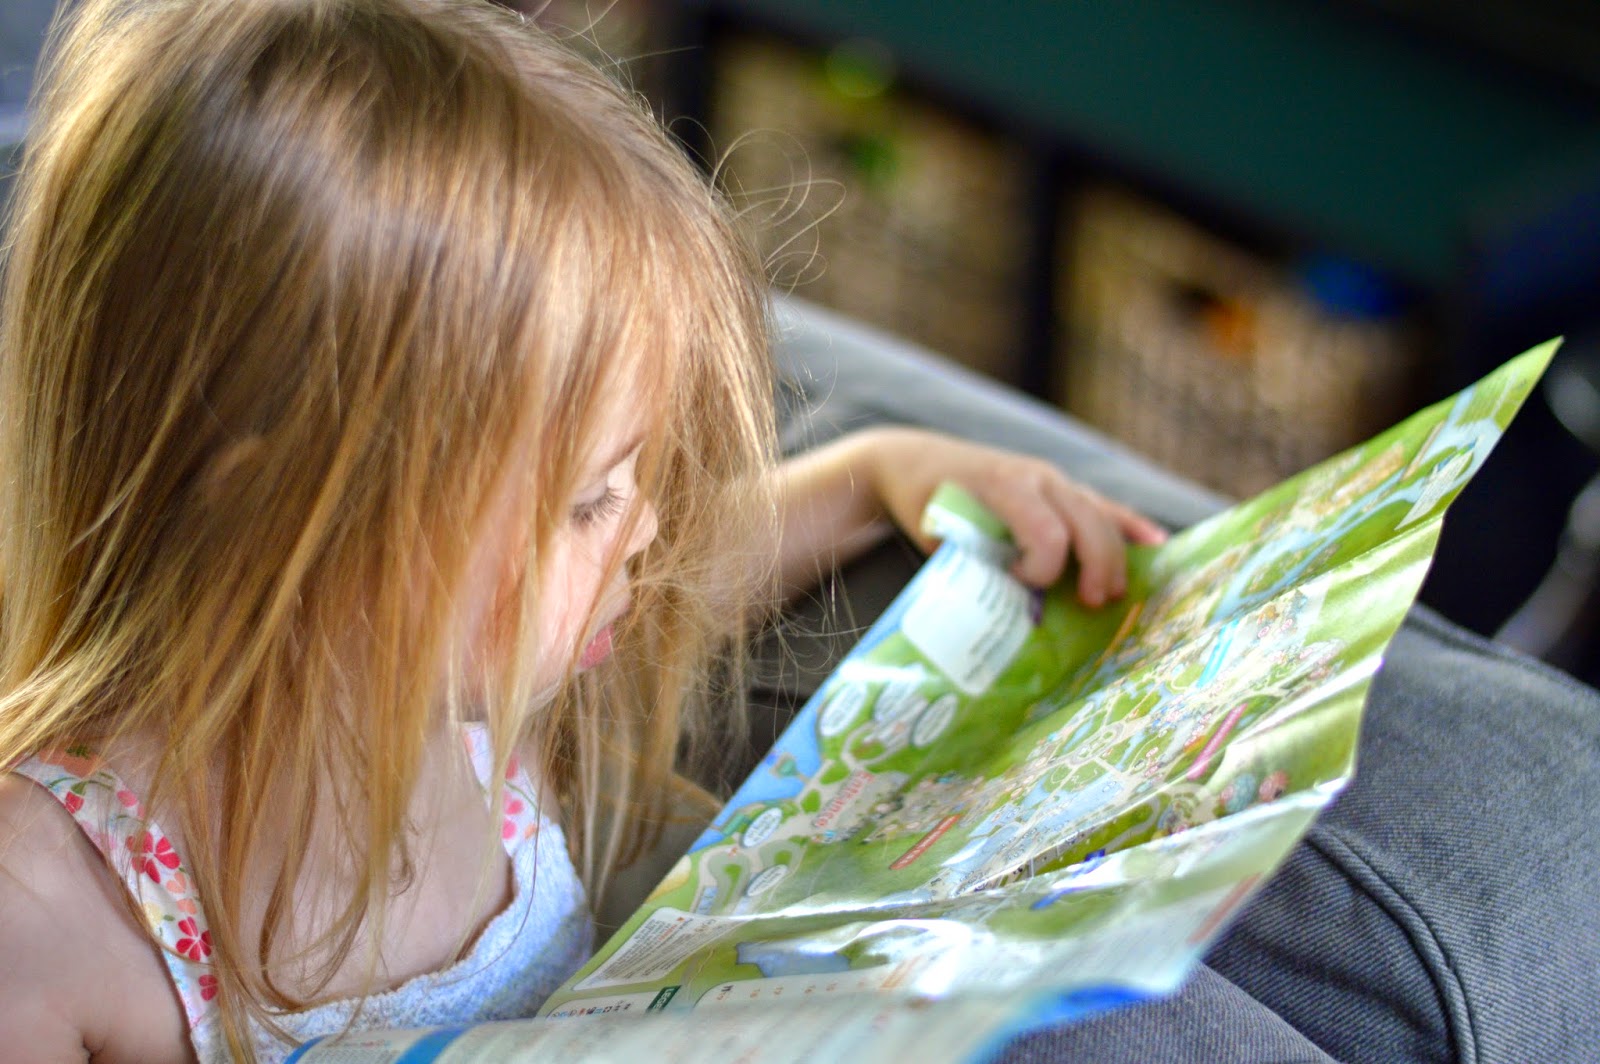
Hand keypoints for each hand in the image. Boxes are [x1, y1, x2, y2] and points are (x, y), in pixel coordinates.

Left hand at [858, 427, 1167, 604]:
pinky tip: (1156, 544)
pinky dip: (1129, 524)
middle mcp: (1035, 477)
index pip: (1045, 531)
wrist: (914, 461)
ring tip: (1117, 593)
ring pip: (1100, 513)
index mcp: (1002, 486)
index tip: (1026, 587)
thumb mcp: (937, 534)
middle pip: (1086, 522)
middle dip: (1097, 566)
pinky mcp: (1058, 485)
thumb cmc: (922, 503)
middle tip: (1093, 605)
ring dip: (1115, 555)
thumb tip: (1002, 610)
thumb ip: (971, 563)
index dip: (1045, 568)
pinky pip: (1101, 504)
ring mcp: (1051, 478)